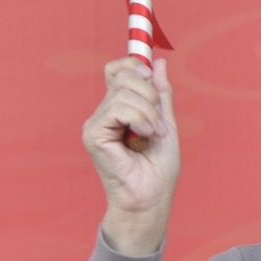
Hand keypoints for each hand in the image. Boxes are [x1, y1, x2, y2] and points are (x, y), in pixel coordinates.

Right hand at [83, 57, 179, 254]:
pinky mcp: (94, 134)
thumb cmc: (158, 168)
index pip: (118, 70)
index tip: (152, 77)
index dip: (135, 65)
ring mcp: (97, 123)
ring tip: (155, 134)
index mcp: (120, 108)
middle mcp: (105, 113)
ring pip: (123, 93)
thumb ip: (161, 94)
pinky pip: (117, 109)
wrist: (152, 197)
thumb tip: (159, 62)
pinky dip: (139, 119)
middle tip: (159, 121)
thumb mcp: (166, 122)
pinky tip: (146, 135)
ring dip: (149, 112)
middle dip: (149, 93)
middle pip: (123, 74)